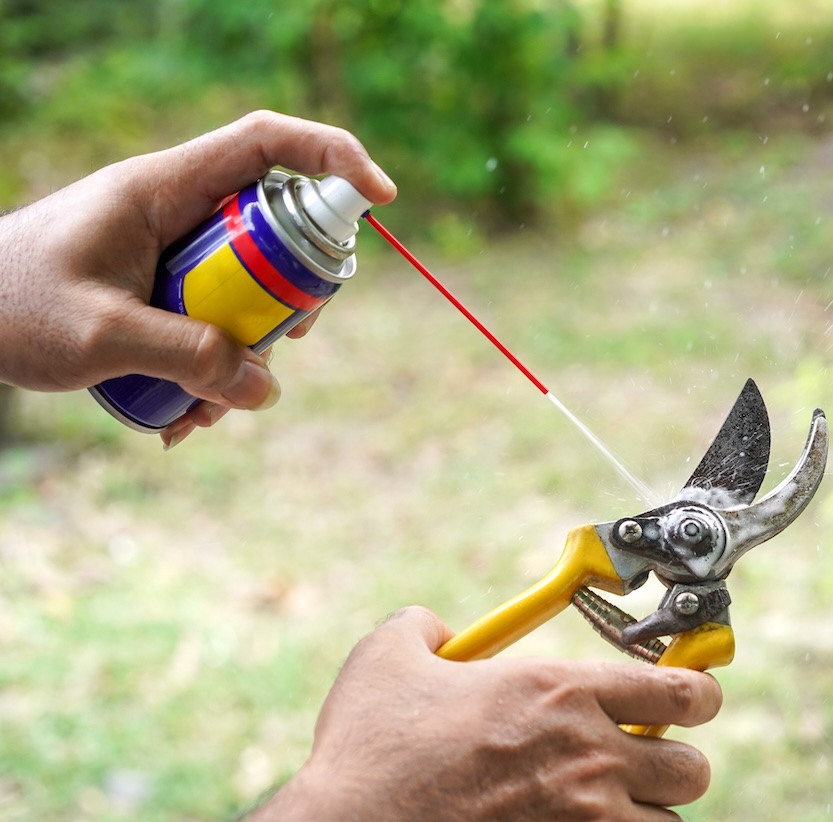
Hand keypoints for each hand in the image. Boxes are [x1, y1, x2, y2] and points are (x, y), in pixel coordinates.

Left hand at [0, 110, 396, 447]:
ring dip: (248, 352)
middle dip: (295, 293)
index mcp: (163, 188)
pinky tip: (181, 416)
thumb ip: (186, 358)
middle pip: (277, 228)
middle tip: (288, 341)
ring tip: (205, 411)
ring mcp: (174, 250)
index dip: (333, 157)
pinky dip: (214, 371)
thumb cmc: (7, 306)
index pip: (265, 144)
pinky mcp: (164, 288)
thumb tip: (265, 389)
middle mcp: (178, 210)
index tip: (383, 197)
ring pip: (251, 288)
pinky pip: (217, 321)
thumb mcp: (98, 337)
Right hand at [251, 608, 721, 820]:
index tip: (694, 697)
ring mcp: (582, 819)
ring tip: (609, 806)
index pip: (678, 689)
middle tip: (645, 759)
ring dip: (645, 813)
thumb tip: (437, 629)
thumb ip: (423, 627)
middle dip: (676, 762)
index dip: (699, 691)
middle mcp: (586, 755)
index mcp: (557, 693)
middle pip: (692, 766)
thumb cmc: (369, 750)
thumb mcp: (387, 659)